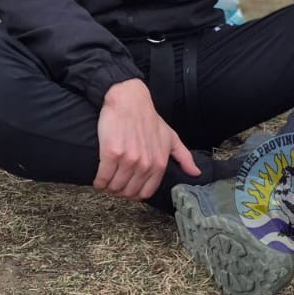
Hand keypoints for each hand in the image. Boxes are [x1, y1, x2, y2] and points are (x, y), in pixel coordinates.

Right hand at [95, 78, 199, 199]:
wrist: (130, 101)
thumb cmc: (148, 119)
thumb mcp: (170, 137)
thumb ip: (183, 157)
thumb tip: (195, 173)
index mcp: (159, 163)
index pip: (145, 193)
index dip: (134, 194)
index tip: (127, 188)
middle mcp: (145, 164)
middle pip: (128, 192)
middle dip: (119, 191)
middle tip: (114, 184)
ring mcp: (128, 160)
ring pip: (114, 187)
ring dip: (108, 187)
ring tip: (106, 181)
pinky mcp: (111, 153)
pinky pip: (102, 178)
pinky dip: (98, 181)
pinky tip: (98, 178)